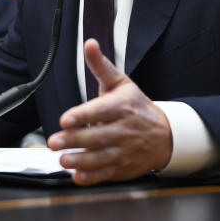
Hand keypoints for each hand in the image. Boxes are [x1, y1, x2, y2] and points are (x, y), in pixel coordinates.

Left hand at [47, 39, 171, 184]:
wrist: (166, 135)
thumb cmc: (137, 107)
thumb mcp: (121, 83)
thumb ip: (100, 65)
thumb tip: (89, 43)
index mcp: (121, 107)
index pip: (101, 111)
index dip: (83, 115)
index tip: (66, 118)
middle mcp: (124, 130)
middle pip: (98, 136)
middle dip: (74, 140)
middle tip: (53, 142)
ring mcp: (124, 150)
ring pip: (101, 158)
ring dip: (80, 161)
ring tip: (63, 160)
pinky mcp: (123, 167)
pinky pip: (107, 174)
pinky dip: (92, 177)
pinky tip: (78, 176)